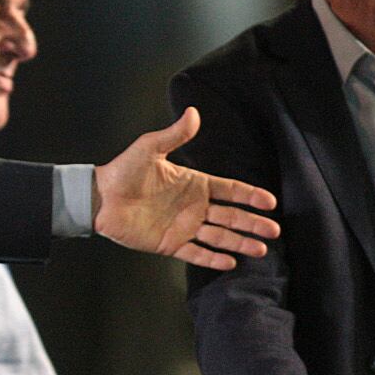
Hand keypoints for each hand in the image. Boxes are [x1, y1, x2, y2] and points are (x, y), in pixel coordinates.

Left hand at [93, 107, 279, 269]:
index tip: (270, 201)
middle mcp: (193, 207)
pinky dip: (212, 259)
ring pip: (219, 236)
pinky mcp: (169, 244)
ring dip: (240, 242)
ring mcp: (183, 226)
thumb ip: (174, 134)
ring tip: (260, 249)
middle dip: (253, 223)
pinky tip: (230, 262)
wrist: (100, 197)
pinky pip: (195, 253)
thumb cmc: (123, 170)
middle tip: (274, 230)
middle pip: (231, 216)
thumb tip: (193, 112)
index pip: (229, 190)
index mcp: (193, 184)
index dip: (249, 195)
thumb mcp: (150, 148)